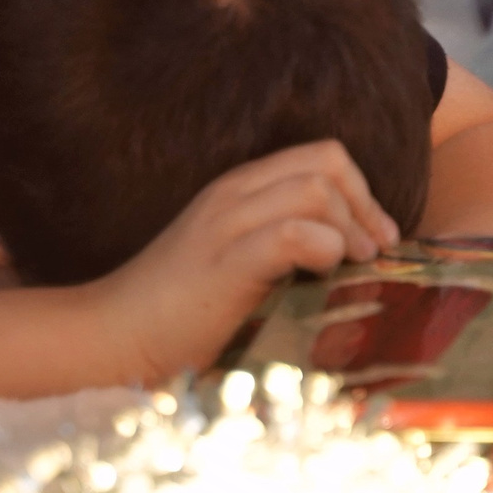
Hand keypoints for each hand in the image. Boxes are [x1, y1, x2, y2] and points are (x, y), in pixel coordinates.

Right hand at [93, 140, 398, 380]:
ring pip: (315, 190)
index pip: (320, 156)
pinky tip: (323, 273)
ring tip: (352, 265)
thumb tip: (355, 258)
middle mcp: (233, 195)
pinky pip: (290, 232)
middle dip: (365, 206)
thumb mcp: (239, 262)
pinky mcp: (224, 262)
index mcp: (238, 189)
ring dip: (349, 228)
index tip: (378, 237)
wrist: (114, 337)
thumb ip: (284, 246)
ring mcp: (226, 224)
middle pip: (326, 163)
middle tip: (374, 253)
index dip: (362, 191)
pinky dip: (322, 247)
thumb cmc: (181, 312)